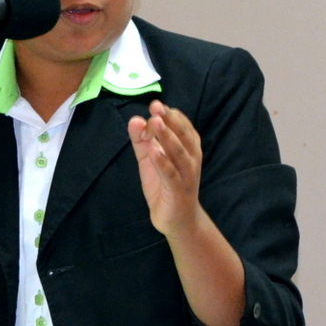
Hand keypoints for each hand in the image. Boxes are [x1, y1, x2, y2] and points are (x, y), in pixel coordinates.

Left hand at [127, 100, 202, 236]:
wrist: (177, 220)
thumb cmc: (165, 185)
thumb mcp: (150, 159)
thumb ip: (142, 140)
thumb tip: (134, 119)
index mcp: (187, 147)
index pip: (182, 125)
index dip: (169, 115)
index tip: (155, 106)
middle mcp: (191, 158)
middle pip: (183, 135)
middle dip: (169, 120)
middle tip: (156, 106)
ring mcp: (187, 174)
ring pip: (179, 152)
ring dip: (167, 136)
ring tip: (155, 122)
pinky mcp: (178, 189)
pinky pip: (171, 173)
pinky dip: (163, 162)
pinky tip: (154, 152)